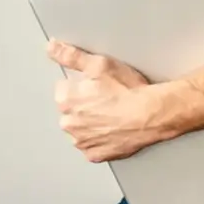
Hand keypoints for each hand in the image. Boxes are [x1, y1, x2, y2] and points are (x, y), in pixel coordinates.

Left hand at [48, 40, 156, 161]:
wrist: (151, 115)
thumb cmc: (127, 91)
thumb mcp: (98, 64)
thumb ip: (70, 56)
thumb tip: (52, 48)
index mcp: (65, 100)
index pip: (64, 89)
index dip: (81, 85)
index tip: (96, 86)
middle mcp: (68, 124)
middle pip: (71, 110)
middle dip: (84, 105)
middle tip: (106, 99)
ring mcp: (82, 142)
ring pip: (81, 129)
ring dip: (91, 123)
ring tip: (112, 114)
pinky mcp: (95, 155)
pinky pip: (93, 146)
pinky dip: (101, 139)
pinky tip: (113, 129)